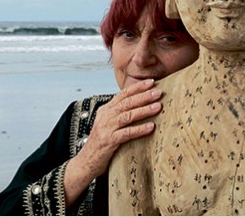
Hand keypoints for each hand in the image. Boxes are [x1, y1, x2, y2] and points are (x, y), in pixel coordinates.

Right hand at [64, 79, 161, 205]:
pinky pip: (127, 133)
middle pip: (127, 102)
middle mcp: (105, 116)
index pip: (123, 94)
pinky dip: (139, 129)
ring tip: (158, 106)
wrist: (85, 161)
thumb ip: (120, 114)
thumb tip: (139, 105)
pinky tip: (151, 127)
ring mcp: (106, 128)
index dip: (137, 87)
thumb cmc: (101, 143)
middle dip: (144, 96)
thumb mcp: (108, 124)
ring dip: (144, 110)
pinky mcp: (109, 141)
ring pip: (127, 115)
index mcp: (106, 110)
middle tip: (158, 92)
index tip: (151, 82)